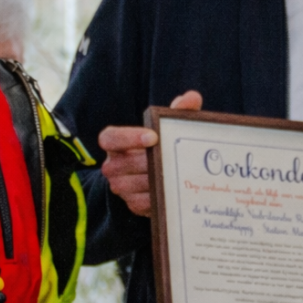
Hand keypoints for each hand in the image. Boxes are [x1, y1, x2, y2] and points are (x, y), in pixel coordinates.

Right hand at [97, 90, 202, 216]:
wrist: (163, 176)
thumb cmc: (162, 144)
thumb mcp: (169, 126)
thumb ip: (179, 110)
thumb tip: (192, 98)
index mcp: (114, 142)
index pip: (110, 138)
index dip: (128, 137)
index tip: (153, 137)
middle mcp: (112, 165)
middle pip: (122, 165)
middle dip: (148, 162)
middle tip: (170, 159)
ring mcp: (120, 187)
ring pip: (131, 186)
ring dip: (153, 180)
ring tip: (174, 174)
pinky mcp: (132, 205)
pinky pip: (141, 203)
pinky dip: (157, 197)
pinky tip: (172, 191)